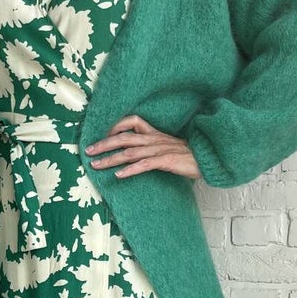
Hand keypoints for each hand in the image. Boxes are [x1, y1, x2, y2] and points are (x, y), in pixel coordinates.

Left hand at [85, 114, 200, 179]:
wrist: (208, 159)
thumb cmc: (188, 156)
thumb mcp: (167, 146)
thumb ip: (152, 148)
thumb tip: (135, 155)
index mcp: (154, 134)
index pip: (132, 121)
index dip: (116, 126)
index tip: (104, 136)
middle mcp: (153, 139)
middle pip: (123, 138)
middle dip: (103, 144)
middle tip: (88, 152)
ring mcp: (159, 149)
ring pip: (129, 152)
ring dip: (110, 159)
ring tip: (96, 165)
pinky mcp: (165, 160)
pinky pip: (144, 165)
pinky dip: (130, 170)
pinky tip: (119, 175)